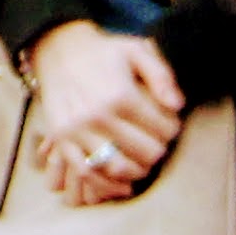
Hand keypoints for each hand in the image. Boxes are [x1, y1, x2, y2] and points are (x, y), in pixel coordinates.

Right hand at [22, 19, 182, 200]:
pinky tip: (122, 184)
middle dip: (158, 149)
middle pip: (146, 152)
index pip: (164, 129)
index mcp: (121, 95)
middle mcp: (99, 115)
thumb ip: (161, 76)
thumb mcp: (136, 51)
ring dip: (138, 170)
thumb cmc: (103, 52)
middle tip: (157, 141)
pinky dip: (107, 185)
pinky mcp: (62, 139)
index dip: (172, 128)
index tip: (168, 123)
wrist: (58, 49)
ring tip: (143, 162)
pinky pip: (87, 172)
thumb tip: (178, 106)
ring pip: (119, 168)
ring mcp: (78, 130)